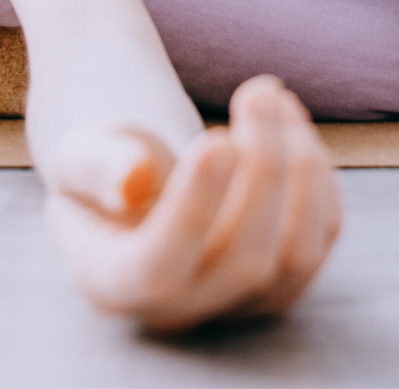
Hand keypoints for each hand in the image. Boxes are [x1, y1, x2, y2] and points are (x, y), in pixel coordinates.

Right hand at [44, 75, 342, 330]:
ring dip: (298, 165)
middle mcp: (180, 308)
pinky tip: (288, 120)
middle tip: (257, 90)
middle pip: (244, 262)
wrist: (130, 167)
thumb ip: (98, 166)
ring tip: (270, 95)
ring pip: (296, 254)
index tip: (215, 138)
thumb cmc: (99, 155)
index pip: (160, 267)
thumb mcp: (78, 151)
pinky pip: (321, 237)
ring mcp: (236, 301)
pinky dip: (316, 173)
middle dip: (264, 168)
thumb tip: (134, 181)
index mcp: (113, 281)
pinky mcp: (281, 278)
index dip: (194, 208)